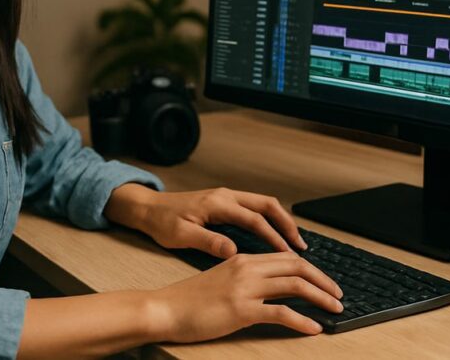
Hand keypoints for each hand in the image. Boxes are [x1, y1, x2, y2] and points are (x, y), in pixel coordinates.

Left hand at [134, 187, 308, 257]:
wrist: (148, 208)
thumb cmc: (162, 222)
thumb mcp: (181, 236)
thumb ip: (208, 242)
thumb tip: (234, 251)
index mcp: (218, 204)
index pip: (254, 219)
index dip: (273, 236)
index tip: (287, 253)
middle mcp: (226, 196)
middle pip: (267, 204)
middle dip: (287, 224)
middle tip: (301, 245)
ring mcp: (226, 197)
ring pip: (263, 204)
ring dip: (280, 220)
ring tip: (294, 241)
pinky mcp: (224, 202)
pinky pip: (254, 208)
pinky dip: (269, 219)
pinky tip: (274, 235)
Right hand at [152, 251, 343, 340]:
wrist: (164, 308)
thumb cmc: (189, 299)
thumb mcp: (220, 279)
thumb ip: (245, 278)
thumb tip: (270, 286)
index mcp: (243, 259)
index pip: (287, 257)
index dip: (311, 269)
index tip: (324, 282)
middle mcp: (247, 268)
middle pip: (296, 266)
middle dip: (323, 280)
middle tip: (338, 295)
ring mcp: (244, 288)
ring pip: (294, 285)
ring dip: (320, 297)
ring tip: (335, 309)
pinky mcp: (241, 310)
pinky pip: (281, 313)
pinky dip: (302, 320)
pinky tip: (313, 328)